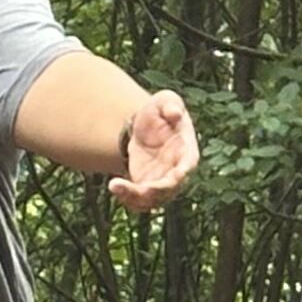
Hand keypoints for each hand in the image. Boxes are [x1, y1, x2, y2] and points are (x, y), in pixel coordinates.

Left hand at [108, 88, 198, 211]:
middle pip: (169, 189)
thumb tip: (175, 113)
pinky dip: (126, 198)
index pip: (188, 166)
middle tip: (138, 189)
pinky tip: (114, 186)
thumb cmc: (160, 111)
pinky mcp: (146, 188)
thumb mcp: (165, 101)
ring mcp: (162, 184)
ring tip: (114, 186)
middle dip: (154, 191)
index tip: (175, 177)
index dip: (182, 173)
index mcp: (187, 152)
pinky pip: (138, 201)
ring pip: (152, 200)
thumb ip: (171, 105)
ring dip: (135, 198)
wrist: (144, 127)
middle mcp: (177, 173)